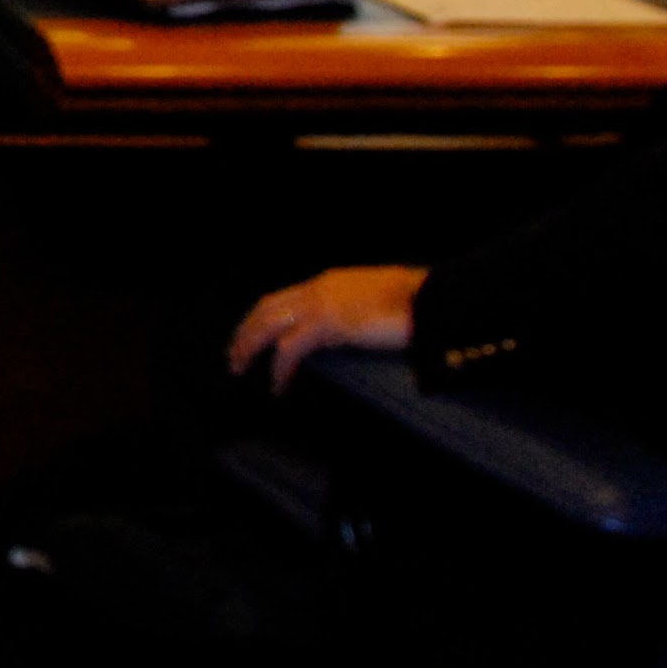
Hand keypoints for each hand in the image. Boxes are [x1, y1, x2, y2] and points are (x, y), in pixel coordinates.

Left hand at [226, 265, 425, 390]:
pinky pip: (291, 349)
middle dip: (245, 331)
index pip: (282, 297)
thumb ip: (354, 309)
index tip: (251, 334)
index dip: (262, 317)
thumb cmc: (415, 302)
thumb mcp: (376, 300)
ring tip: (241, 369)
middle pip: (266, 308)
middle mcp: (319, 288)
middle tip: (234, 355)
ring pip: (268, 325)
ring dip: (250, 347)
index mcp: (329, 282)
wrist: (432, 299)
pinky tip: (279, 385)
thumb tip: (346, 328)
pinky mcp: (329, 324)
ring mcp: (322, 304)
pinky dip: (279, 368)